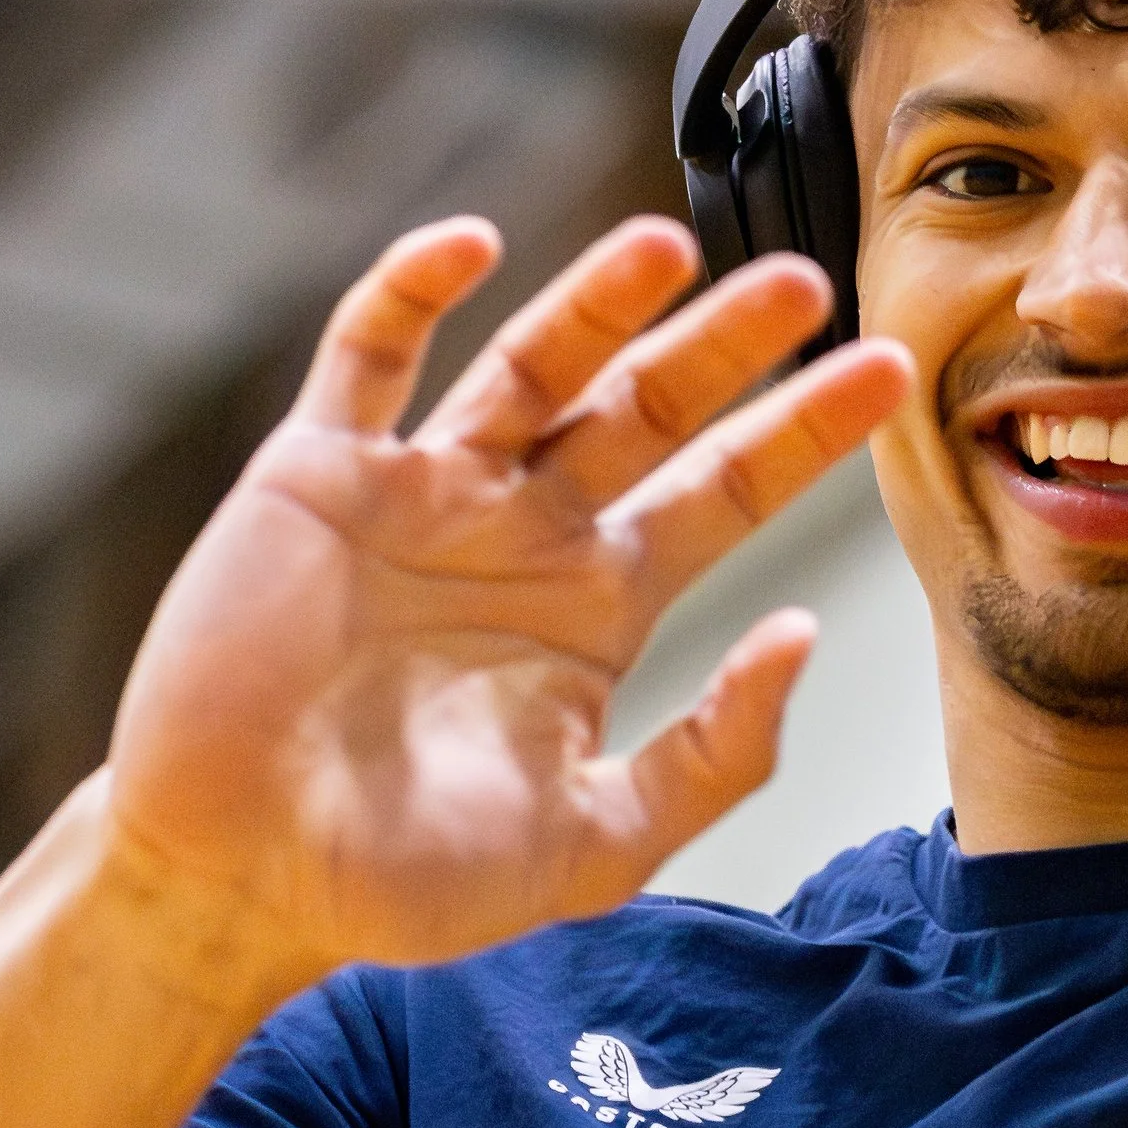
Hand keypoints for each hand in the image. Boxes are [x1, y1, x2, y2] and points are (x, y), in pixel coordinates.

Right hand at [103, 215, 910, 986]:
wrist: (239, 884)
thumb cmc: (407, 883)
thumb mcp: (598, 843)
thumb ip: (714, 755)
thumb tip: (801, 636)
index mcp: (597, 608)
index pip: (724, 494)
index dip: (802, 432)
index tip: (889, 373)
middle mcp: (522, 532)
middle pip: (646, 407)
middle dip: (724, 342)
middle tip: (805, 278)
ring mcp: (420, 493)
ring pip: (529, 362)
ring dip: (595, 299)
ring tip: (668, 244)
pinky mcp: (316, 475)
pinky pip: (368, 354)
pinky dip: (413, 289)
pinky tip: (474, 246)